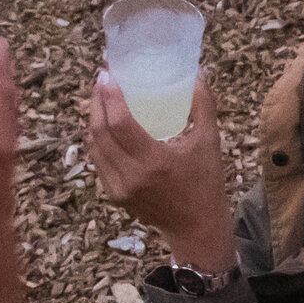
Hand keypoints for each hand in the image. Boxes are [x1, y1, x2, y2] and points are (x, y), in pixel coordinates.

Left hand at [88, 71, 233, 271]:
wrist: (196, 227)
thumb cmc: (206, 183)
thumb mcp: (210, 143)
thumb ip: (203, 107)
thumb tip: (196, 75)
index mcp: (155, 162)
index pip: (121, 123)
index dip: (111, 97)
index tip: (109, 76)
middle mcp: (132, 176)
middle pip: (100, 132)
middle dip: (96, 102)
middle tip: (102, 81)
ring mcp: (119, 188)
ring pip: (94, 146)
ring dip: (93, 119)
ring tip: (100, 99)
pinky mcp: (114, 195)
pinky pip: (98, 161)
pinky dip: (97, 140)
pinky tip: (103, 126)